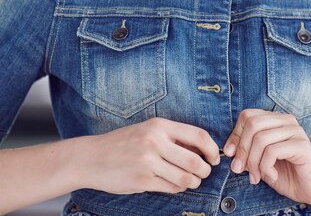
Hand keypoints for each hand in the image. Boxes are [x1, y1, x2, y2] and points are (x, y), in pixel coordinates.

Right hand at [82, 117, 219, 193]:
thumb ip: (172, 137)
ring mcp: (148, 162)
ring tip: (191, 181)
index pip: (197, 136)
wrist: (92, 157)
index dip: (211, 149)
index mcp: (159, 126)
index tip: (214, 157)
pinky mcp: (142, 180)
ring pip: (185, 178)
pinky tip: (175, 184)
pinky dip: (178, 188)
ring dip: (193, 182)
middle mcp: (155, 142)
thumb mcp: (148, 130)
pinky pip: (171, 188)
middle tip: (204, 172)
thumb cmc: (124, 142)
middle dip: (205, 170)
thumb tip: (202, 149)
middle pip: (195, 160)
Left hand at [223, 109, 310, 205]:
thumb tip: (230, 150)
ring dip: (253, 162)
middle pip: (252, 124)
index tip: (230, 154)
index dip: (235, 135)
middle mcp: (286, 121)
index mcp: (276, 120)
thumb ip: (249, 152)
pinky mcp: (301, 145)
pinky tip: (271, 175)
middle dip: (242, 149)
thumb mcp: (262, 162)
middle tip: (240, 169)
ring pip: (260, 138)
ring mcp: (295, 131)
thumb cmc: (290, 175)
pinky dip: (266, 166)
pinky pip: (272, 151)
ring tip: (256, 176)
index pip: (247, 115)